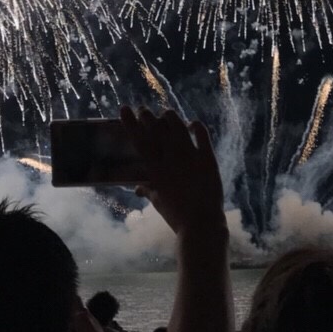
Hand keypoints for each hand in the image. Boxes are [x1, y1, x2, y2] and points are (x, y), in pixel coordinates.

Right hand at [120, 107, 226, 242]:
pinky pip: (202, 135)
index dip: (131, 123)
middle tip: (143, 110)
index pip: (140, 140)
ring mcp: (190, 156)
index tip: (125, 109)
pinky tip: (192, 124)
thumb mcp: (158, 202)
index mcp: (155, 169)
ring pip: (178, 127)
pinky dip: (196, 126)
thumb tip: (138, 188)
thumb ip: (148, 190)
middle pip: (157, 129)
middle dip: (148, 116)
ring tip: (165, 113)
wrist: (201, 222)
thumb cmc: (175, 215)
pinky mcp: (208, 158)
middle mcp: (171, 159)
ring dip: (170, 117)